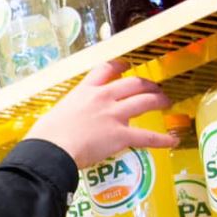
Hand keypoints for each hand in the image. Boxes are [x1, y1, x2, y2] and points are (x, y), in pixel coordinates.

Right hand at [26, 60, 176, 168]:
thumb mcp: (55, 114)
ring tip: (166, 103)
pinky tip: (171, 141)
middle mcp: (103, 98)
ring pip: (145, 102)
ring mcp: (114, 115)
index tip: (126, 66)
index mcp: (84, 91)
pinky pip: (146, 137)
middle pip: (133, 83)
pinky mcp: (121, 135)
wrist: (52, 149)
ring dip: (159, 101)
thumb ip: (68, 114)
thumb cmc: (46, 135)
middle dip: (147, 84)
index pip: (106, 70)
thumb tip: (65, 124)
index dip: (119, 66)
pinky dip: (161, 140)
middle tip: (153, 89)